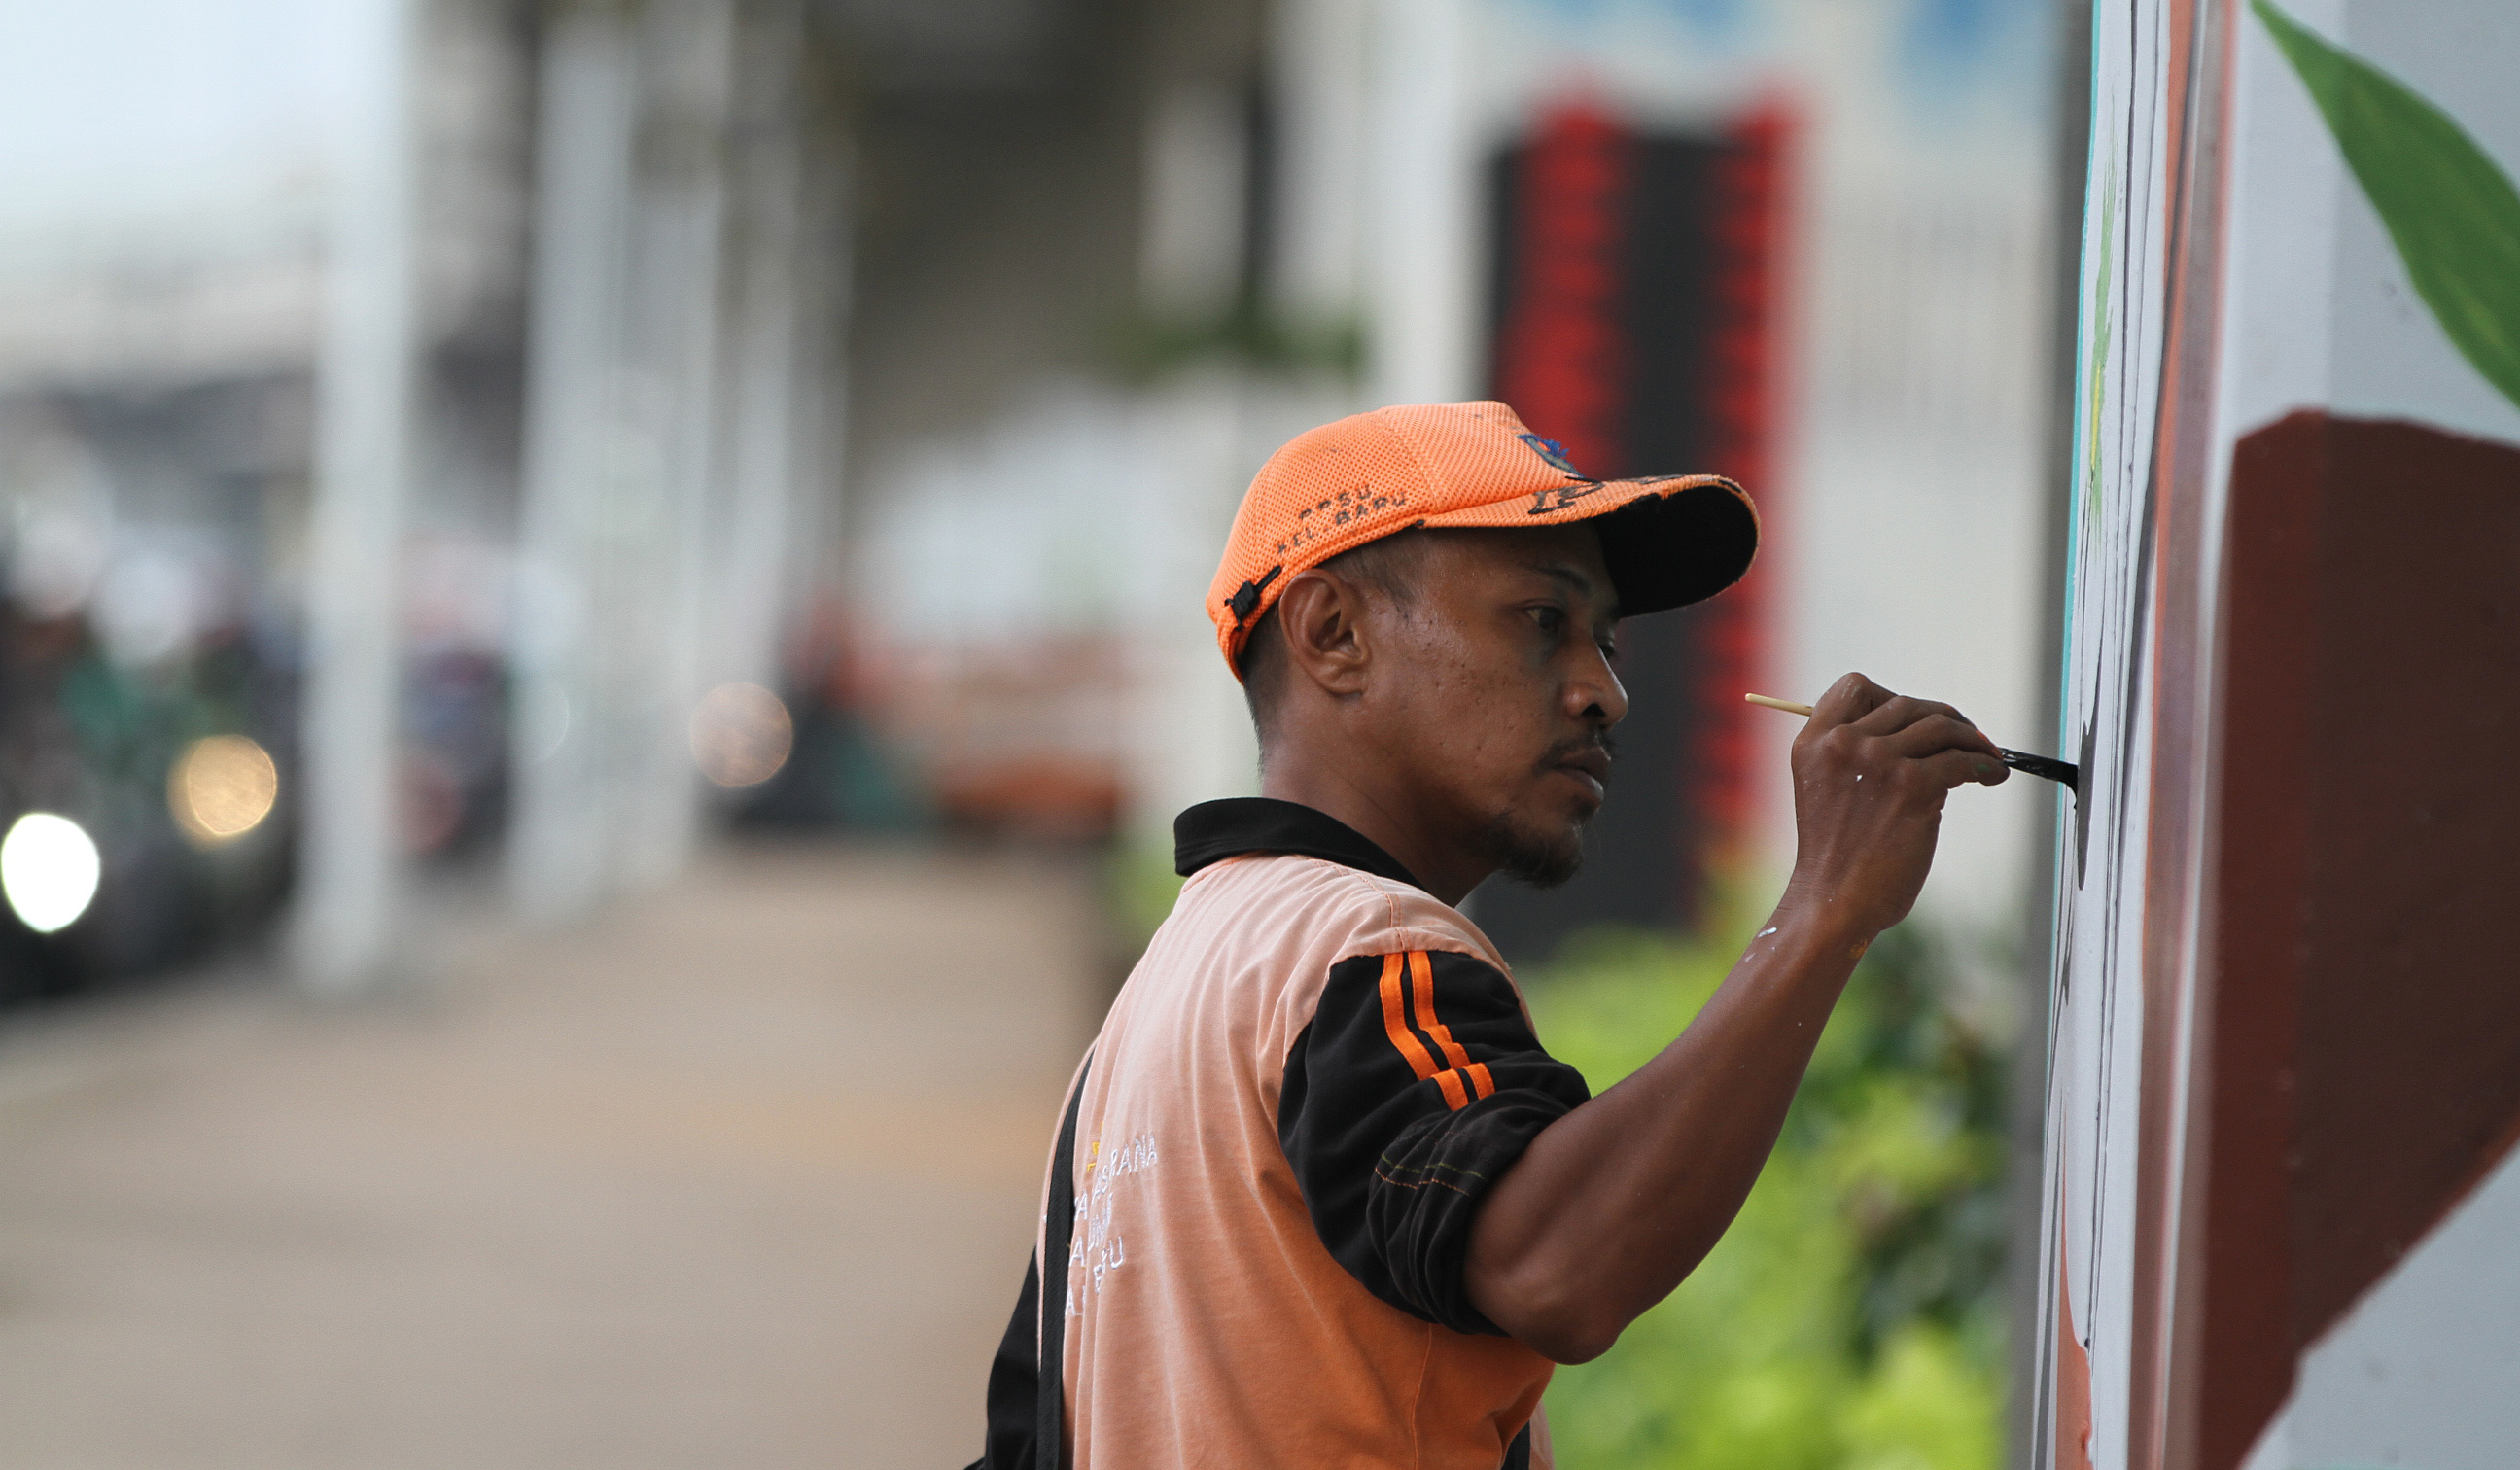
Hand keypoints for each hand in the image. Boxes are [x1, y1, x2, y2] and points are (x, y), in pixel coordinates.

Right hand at [1781, 672, 2006, 940]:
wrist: (1833, 905)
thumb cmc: (1834, 860)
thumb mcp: (1826, 793)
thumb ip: (1853, 759)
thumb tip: (1918, 736)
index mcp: (1813, 743)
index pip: (1855, 687)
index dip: (1892, 696)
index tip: (1914, 721)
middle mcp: (1842, 743)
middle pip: (1908, 703)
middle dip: (1944, 719)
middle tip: (1968, 739)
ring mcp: (1877, 761)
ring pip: (1940, 726)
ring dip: (1973, 739)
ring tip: (1988, 757)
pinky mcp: (1911, 786)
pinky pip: (1961, 761)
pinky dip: (1985, 765)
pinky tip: (1992, 777)